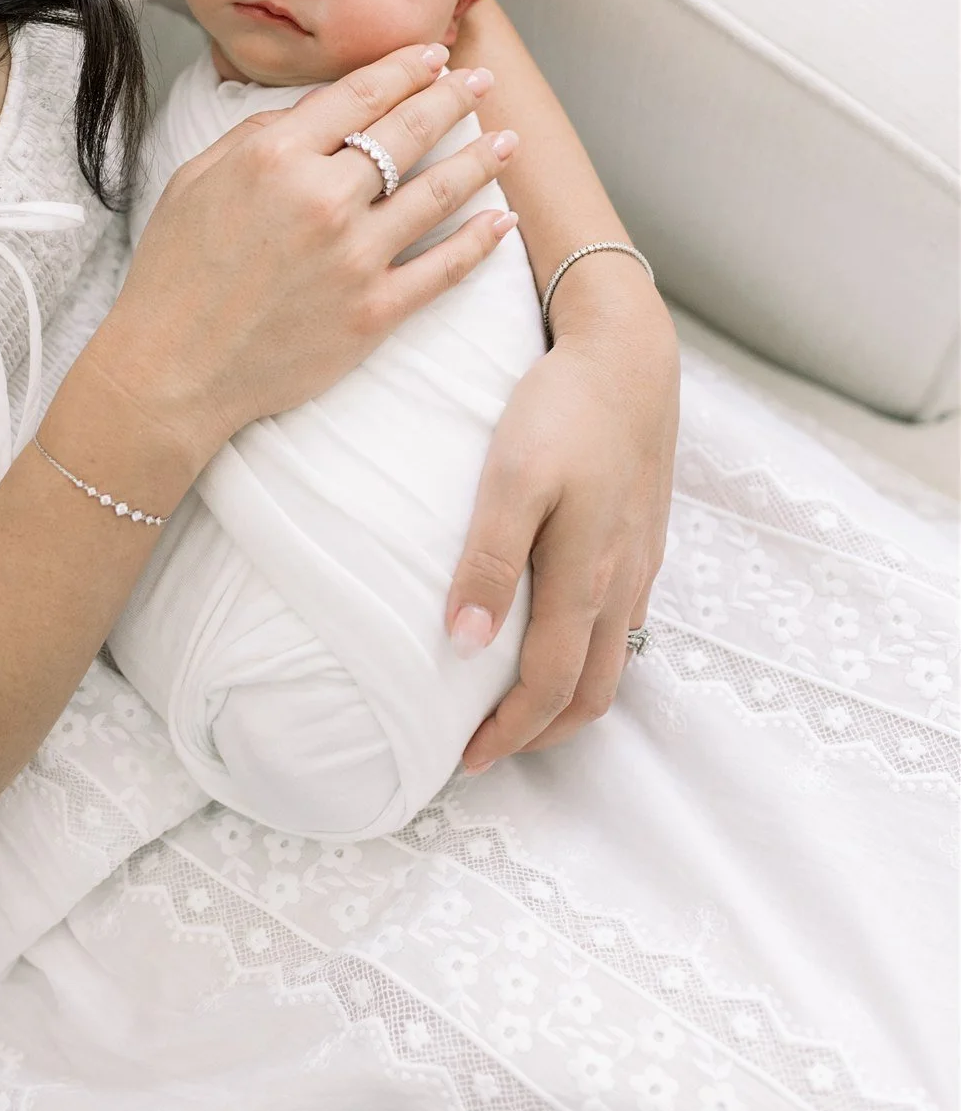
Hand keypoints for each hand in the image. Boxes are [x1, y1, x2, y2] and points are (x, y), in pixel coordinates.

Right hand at [98, 43, 519, 464]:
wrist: (173, 369)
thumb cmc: (174, 274)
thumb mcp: (194, 180)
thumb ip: (254, 135)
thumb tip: (312, 111)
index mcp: (276, 157)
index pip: (360, 95)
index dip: (405, 69)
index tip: (434, 56)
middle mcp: (323, 198)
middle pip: (409, 131)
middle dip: (454, 98)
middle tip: (482, 81)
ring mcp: (355, 257)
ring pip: (439, 192)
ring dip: (481, 160)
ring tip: (508, 141)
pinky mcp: (374, 312)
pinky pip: (444, 268)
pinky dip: (480, 241)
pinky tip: (502, 220)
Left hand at [449, 284, 678, 764]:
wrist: (629, 351)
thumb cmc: (563, 408)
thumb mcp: (512, 477)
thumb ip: (490, 560)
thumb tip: (465, 642)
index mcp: (586, 577)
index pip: (549, 686)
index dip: (509, 733)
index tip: (466, 759)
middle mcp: (621, 581)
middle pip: (593, 692)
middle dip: (542, 732)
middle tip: (490, 748)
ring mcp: (640, 560)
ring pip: (615, 658)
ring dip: (570, 696)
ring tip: (519, 704)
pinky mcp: (644, 534)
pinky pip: (625, 619)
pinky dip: (592, 652)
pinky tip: (560, 632)